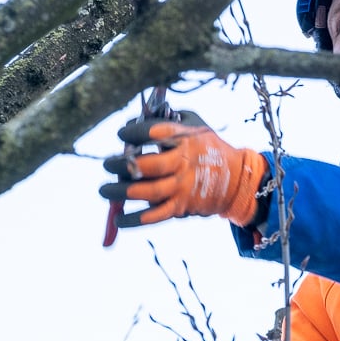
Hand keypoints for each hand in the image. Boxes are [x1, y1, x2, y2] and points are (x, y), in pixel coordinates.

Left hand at [99, 116, 267, 229]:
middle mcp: (184, 164)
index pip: (157, 132)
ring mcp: (182, 187)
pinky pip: (155, 216)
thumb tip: (132, 122)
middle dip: (123, 165)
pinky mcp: (181, 207)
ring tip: (104, 190)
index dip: (135, 132)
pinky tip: (118, 218)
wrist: (235, 179)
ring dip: (122, 192)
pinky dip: (134, 220)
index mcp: (186, 139)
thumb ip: (167, 120)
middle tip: (106, 164)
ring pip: (148, 192)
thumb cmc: (207, 146)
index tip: (122, 133)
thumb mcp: (195, 125)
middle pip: (150, 166)